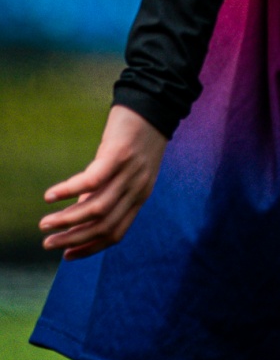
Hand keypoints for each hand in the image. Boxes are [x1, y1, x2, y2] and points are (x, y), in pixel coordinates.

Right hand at [41, 104, 167, 258]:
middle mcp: (137, 188)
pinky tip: (50, 196)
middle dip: (73, 239)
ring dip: (67, 220)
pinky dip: (68, 191)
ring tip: (45, 224)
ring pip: (96, 208)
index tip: (67, 256)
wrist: (154, 103)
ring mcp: (129, 172)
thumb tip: (80, 213)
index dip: (91, 248)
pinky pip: (91, 180)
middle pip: (104, 225)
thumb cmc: (136, 137)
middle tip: (48, 243)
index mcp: (140, 196)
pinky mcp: (118, 154)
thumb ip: (107, 192)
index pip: (117, 233)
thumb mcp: (127, 171)